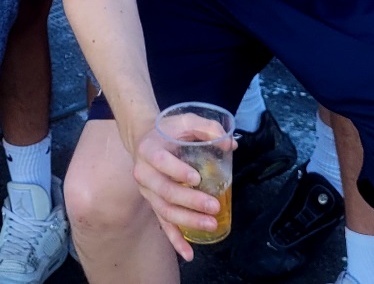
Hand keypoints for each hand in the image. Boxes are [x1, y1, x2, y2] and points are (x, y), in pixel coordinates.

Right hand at [132, 127, 224, 261]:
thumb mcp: (185, 120)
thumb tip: (230, 145)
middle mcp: (143, 173)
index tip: (196, 178)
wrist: (143, 138)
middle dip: (190, 202)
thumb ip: (207, 128)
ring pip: (166, 211)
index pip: (161, 162)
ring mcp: (148, 192)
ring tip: (210, 225)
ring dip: (188, 221)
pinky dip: (175, 240)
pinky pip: (163, 224)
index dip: (177, 172)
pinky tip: (188, 253)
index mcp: (149, 149)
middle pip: (165, 192)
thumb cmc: (168, 130)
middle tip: (213, 206)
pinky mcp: (153, 204)